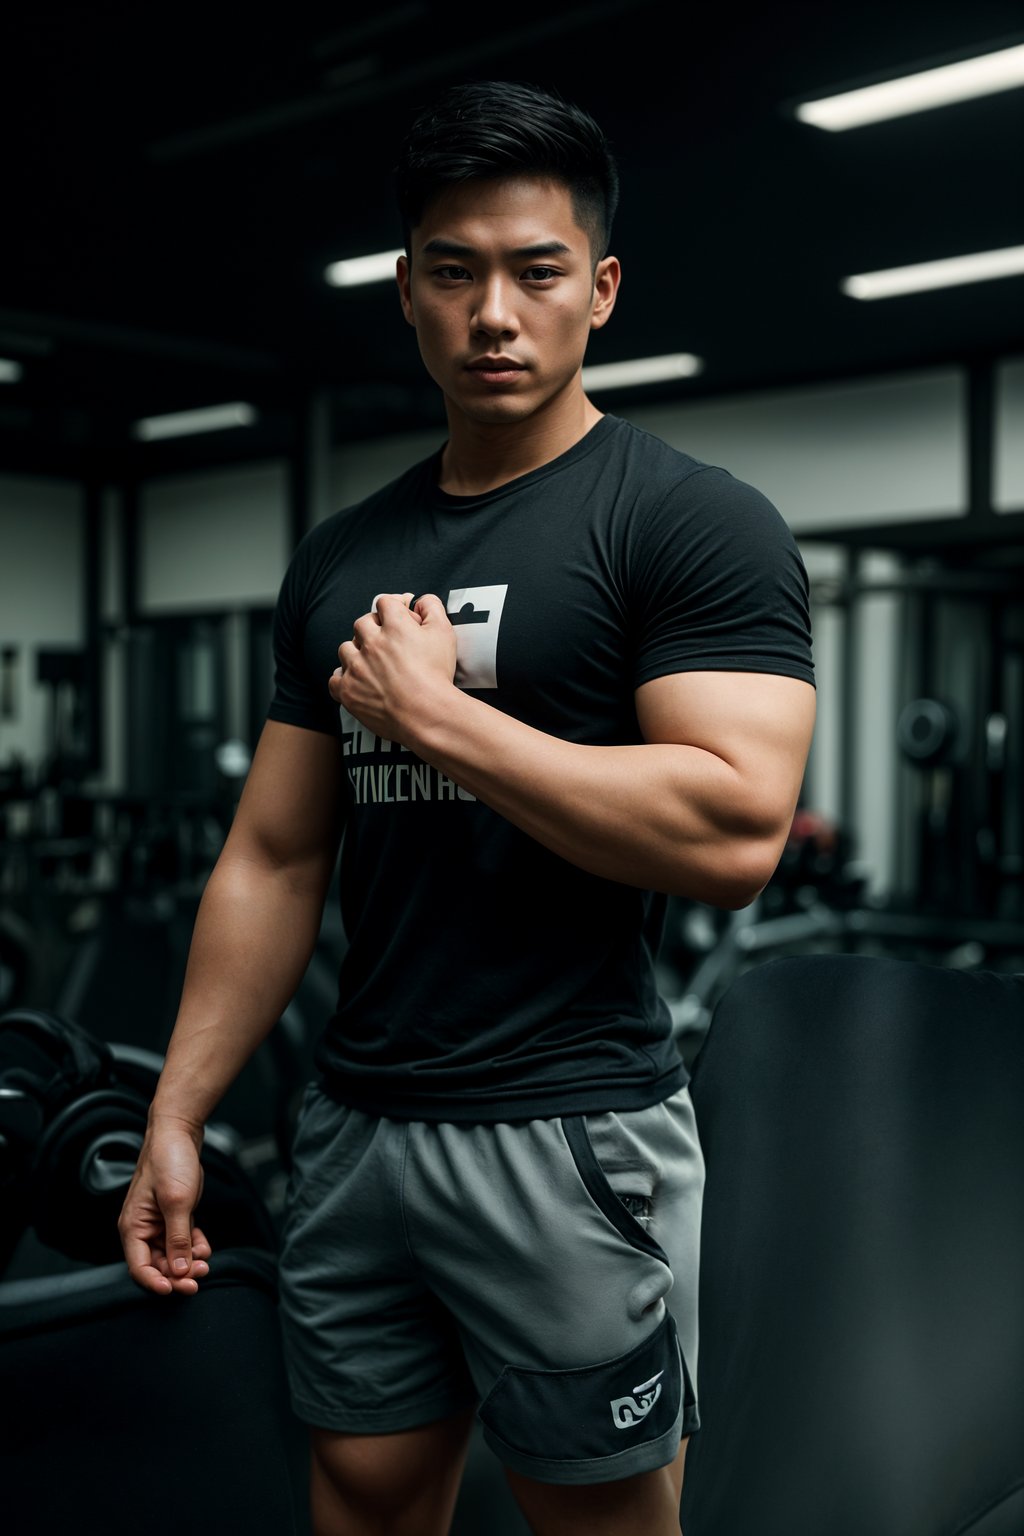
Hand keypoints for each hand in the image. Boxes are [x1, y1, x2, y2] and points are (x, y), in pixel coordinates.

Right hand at [117, 1118, 211, 1296]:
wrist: (179, 1132)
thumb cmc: (169, 1161)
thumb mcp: (177, 1201)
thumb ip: (178, 1238)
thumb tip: (179, 1270)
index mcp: (133, 1226)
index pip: (139, 1267)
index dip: (156, 1282)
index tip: (174, 1290)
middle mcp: (143, 1228)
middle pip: (158, 1264)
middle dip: (178, 1274)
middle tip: (198, 1279)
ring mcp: (159, 1222)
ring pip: (172, 1254)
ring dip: (188, 1262)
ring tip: (205, 1262)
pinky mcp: (174, 1214)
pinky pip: (182, 1240)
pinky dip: (193, 1247)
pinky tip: (205, 1248)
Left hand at [328, 592, 456, 745]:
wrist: (427, 715)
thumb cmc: (437, 675)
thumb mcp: (444, 633)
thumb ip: (433, 608)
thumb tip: (422, 600)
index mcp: (394, 626)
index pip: (384, 603)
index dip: (394, 607)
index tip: (400, 616)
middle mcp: (371, 643)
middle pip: (362, 623)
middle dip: (374, 628)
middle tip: (388, 642)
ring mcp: (357, 668)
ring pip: (345, 649)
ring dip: (357, 653)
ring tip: (372, 664)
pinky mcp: (349, 691)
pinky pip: (335, 680)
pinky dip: (344, 679)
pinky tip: (357, 681)